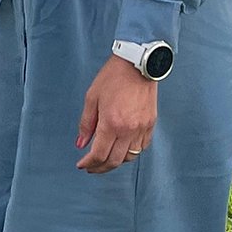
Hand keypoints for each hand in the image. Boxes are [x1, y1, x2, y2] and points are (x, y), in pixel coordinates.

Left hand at [75, 57, 157, 172]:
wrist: (138, 64)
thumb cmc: (113, 77)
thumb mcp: (92, 98)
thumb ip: (86, 124)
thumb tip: (81, 144)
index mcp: (111, 123)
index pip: (98, 154)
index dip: (88, 163)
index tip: (82, 164)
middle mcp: (128, 129)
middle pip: (114, 161)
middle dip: (100, 168)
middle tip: (91, 167)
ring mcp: (141, 128)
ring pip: (129, 157)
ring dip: (116, 161)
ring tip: (106, 158)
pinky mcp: (150, 124)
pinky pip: (141, 147)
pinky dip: (130, 152)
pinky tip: (122, 148)